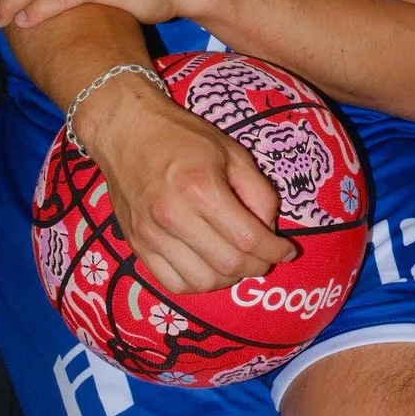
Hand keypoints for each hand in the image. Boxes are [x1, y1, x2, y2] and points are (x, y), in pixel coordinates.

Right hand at [75, 69, 295, 295]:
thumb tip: (269, 230)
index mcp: (202, 188)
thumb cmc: (183, 137)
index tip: (287, 251)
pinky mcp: (136, 245)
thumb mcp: (233, 153)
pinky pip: (172, 283)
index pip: (248, 238)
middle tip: (266, 258)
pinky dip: (198, 284)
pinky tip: (210, 267)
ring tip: (238, 262)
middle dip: (257, 267)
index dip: (275, 251)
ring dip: (229, 280)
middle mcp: (174, 216)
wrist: (127, 131)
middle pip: (228, 265)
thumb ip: (259, 192)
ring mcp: (151, 235)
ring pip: (201, 281)